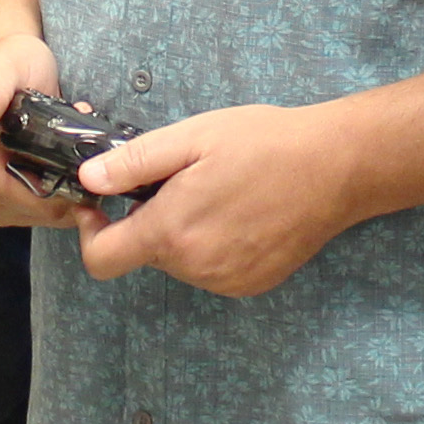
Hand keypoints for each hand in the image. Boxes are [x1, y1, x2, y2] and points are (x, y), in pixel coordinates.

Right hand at [0, 32, 85, 228]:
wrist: (10, 66)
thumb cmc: (8, 64)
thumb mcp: (3, 68)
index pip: (24, 200)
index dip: (61, 192)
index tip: (88, 168)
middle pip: (36, 212)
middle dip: (68, 189)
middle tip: (86, 155)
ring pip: (43, 215)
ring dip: (67, 190)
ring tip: (76, 155)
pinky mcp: (6, 200)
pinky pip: (43, 210)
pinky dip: (62, 192)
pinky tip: (69, 167)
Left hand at [77, 103, 366, 298]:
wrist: (336, 167)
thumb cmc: (265, 143)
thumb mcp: (192, 138)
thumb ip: (133, 164)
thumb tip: (87, 180)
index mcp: (172, 232)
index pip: (102, 259)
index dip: (92, 232)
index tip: (102, 205)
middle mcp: (196, 268)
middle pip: (145, 254)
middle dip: (150, 220)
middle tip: (182, 179)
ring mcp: (227, 281)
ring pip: (180, 261)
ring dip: (183, 233)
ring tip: (218, 192)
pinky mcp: (252, 285)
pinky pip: (212, 270)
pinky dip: (213, 246)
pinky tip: (241, 213)